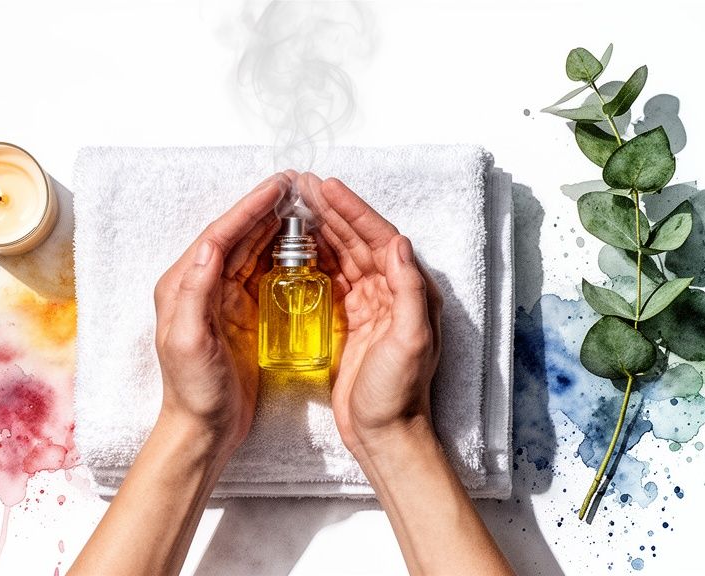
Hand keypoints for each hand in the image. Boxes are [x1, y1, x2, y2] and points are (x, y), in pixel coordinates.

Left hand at [153, 172, 291, 451]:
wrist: (205, 430)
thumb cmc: (194, 392)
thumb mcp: (188, 342)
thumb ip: (195, 293)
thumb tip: (210, 245)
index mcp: (184, 285)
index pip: (220, 235)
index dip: (249, 208)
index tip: (277, 186)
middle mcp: (201, 286)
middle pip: (238, 237)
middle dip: (266, 210)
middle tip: (298, 187)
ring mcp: (224, 300)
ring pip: (253, 252)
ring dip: (277, 229)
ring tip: (305, 207)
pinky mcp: (244, 316)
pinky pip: (265, 276)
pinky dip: (284, 258)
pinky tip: (304, 249)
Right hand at [298, 173, 442, 455]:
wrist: (383, 435)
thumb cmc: (398, 393)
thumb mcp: (410, 341)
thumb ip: (409, 291)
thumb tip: (399, 243)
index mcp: (409, 291)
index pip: (379, 239)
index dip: (353, 211)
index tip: (327, 188)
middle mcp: (391, 293)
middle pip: (358, 241)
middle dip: (332, 213)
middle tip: (304, 188)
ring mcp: (369, 307)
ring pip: (342, 257)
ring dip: (321, 232)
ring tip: (296, 209)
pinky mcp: (349, 323)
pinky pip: (329, 282)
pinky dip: (313, 262)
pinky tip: (295, 250)